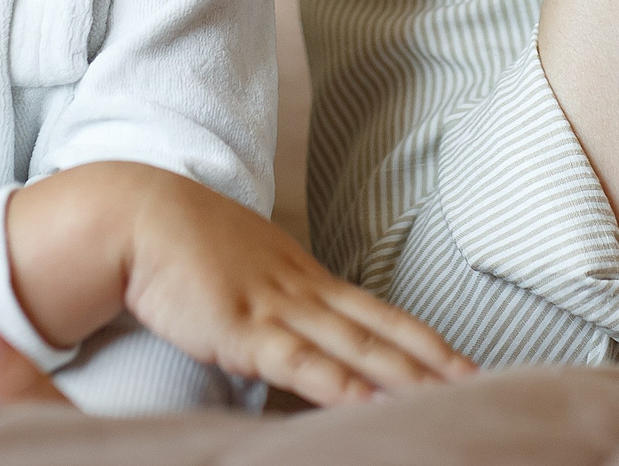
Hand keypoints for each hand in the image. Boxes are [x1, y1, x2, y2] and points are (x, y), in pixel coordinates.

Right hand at [115, 169, 474, 406]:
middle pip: (383, 332)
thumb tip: (294, 325)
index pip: (380, 314)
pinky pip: (298, 362)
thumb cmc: (182, 242)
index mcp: (305, 277)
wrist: (136, 214)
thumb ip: (273, 299)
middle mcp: (302, 291)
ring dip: (404, 378)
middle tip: (482, 388)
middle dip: (435, 364)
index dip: (426, 341)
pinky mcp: (241, 328)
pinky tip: (369, 404)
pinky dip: (338, 385)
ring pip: (355, 348)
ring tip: (446, 401)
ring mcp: (276, 308)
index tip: (466, 365)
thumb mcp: (243, 269)